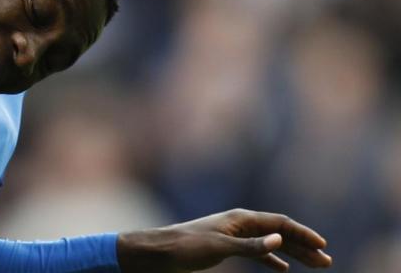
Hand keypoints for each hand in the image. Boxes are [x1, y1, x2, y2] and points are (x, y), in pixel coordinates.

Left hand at [117, 209, 332, 271]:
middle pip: (280, 232)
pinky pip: (256, 251)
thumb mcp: (220, 247)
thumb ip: (251, 245)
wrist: (158, 251)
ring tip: (314, 266)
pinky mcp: (225, 246)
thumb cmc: (186, 247)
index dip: (304, 235)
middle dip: (304, 246)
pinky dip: (272, 259)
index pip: (280, 223)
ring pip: (270, 242)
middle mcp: (239, 223)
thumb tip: (281, 238)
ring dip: (293, 253)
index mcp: (240, 219)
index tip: (324, 248)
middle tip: (327, 262)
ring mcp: (233, 234)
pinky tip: (282, 269)